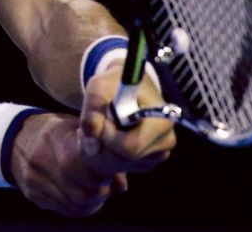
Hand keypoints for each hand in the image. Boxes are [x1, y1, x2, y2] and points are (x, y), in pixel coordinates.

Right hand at [10, 112, 125, 216]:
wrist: (17, 137)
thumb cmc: (57, 130)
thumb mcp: (77, 129)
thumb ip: (101, 152)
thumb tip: (120, 186)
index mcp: (52, 136)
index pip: (82, 167)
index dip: (101, 173)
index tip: (108, 169)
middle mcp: (39, 159)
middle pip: (81, 193)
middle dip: (100, 191)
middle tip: (105, 183)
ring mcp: (34, 180)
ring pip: (75, 206)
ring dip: (92, 202)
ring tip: (97, 189)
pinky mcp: (33, 194)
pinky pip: (64, 209)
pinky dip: (80, 206)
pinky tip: (84, 195)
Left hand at [79, 64, 176, 178]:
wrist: (126, 86)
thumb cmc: (114, 83)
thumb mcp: (99, 86)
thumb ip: (93, 108)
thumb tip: (92, 145)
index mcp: (161, 121)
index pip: (129, 147)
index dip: (105, 137)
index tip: (97, 120)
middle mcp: (165, 142)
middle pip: (122, 161)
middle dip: (97, 147)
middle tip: (86, 128)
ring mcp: (157, 154)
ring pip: (117, 167)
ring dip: (97, 151)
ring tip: (96, 128)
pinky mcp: (147, 161)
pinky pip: (119, 168)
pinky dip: (103, 156)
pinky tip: (104, 137)